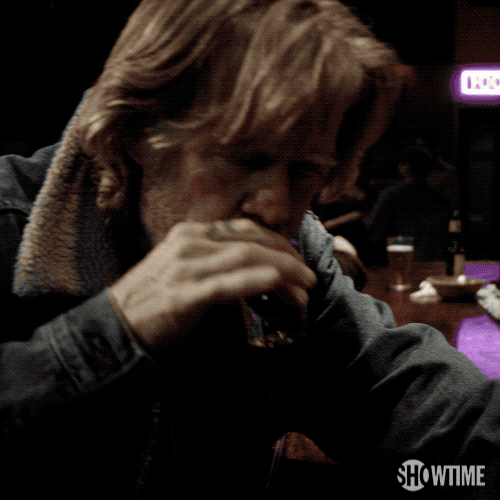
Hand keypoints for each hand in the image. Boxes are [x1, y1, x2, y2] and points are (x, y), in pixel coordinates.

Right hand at [108, 218, 316, 349]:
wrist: (116, 326)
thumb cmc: (152, 299)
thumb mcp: (182, 267)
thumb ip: (213, 260)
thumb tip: (253, 266)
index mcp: (190, 234)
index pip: (244, 229)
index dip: (276, 242)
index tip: (296, 258)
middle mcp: (190, 243)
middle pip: (251, 241)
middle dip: (287, 257)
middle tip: (308, 276)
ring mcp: (187, 266)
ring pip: (246, 258)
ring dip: (283, 272)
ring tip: (305, 289)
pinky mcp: (185, 294)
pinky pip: (228, 283)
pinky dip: (257, 280)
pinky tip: (277, 283)